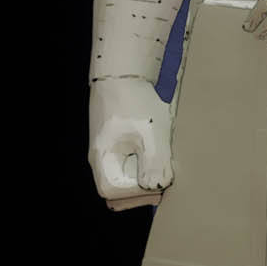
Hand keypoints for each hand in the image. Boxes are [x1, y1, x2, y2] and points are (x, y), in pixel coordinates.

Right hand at [87, 79, 173, 207]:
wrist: (124, 72)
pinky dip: (144, 163)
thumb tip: (156, 188)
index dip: (138, 192)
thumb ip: (154, 161)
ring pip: (125, 178)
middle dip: (143, 188)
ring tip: (162, 159)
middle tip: (165, 172)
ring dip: (145, 175)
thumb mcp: (151, 131)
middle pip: (118, 191)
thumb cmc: (135, 100)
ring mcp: (108, 152)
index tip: (159, 177)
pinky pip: (129, 165)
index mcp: (102, 159)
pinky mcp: (117, 144)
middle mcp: (101, 159)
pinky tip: (159, 150)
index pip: (114, 193)